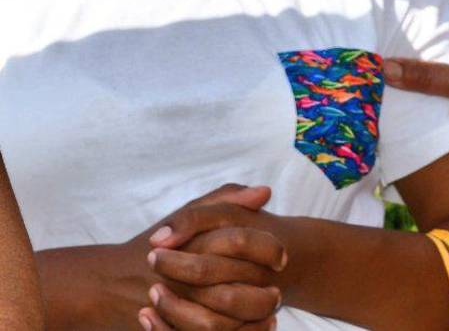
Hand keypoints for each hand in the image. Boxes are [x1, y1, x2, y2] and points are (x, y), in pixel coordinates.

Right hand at [138, 184, 284, 330]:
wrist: (106, 283)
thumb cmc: (155, 244)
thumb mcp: (187, 214)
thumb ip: (226, 199)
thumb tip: (266, 191)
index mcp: (193, 242)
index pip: (242, 242)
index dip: (269, 251)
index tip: (282, 258)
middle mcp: (185, 275)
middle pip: (236, 288)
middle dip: (265, 293)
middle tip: (279, 292)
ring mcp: (176, 306)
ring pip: (223, 323)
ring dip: (252, 321)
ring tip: (269, 314)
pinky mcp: (169, 329)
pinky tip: (248, 328)